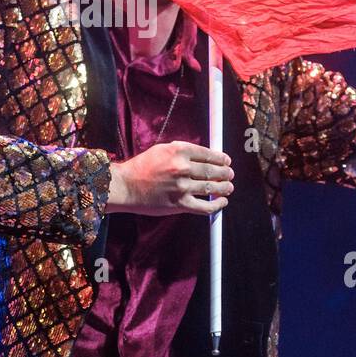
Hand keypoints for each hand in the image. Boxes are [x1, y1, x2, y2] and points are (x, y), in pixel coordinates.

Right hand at [106, 141, 233, 215]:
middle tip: (230, 174)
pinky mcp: (179, 204)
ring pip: (212, 187)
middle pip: (213, 170)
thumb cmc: (141, 167)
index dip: (221, 158)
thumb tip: (202, 155)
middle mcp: (182, 167)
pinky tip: (222, 202)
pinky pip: (205, 206)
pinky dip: (217, 205)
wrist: (125, 186)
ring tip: (229, 187)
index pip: (208, 154)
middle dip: (226, 172)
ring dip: (225, 188)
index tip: (226, 161)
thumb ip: (181, 151)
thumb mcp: (160, 150)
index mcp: (178, 151)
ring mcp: (182, 187)